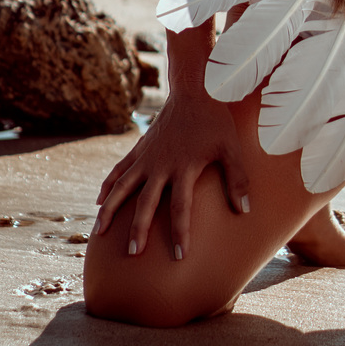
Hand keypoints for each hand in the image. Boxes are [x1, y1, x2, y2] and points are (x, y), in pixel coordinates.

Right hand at [92, 88, 250, 259]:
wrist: (194, 90)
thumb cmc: (215, 121)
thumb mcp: (231, 148)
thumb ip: (237, 179)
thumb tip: (245, 210)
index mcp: (184, 167)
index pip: (181, 208)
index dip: (180, 232)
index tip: (179, 256)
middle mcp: (161, 165)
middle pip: (146, 203)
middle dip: (139, 229)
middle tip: (133, 253)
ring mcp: (146, 157)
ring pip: (122, 188)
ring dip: (110, 211)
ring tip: (99, 234)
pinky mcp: (139, 149)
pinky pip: (118, 170)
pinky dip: (108, 186)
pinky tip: (99, 203)